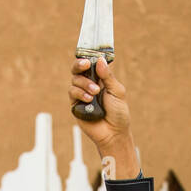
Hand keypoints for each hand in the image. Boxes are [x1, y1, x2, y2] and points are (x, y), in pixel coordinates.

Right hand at [69, 57, 138, 178]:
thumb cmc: (118, 113)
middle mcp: (89, 84)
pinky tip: (89, 99)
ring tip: (95, 92)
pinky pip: (72, 92)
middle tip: (86, 64)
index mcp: (101, 79)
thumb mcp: (117, 91)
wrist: (113, 133)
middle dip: (80, 64)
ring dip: (84, 83)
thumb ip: (108, 76)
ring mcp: (81, 94)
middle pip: (78, 68)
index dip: (88, 58)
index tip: (90, 57)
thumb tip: (100, 60)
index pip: (91, 63)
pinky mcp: (76, 104)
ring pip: (75, 80)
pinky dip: (80, 93)